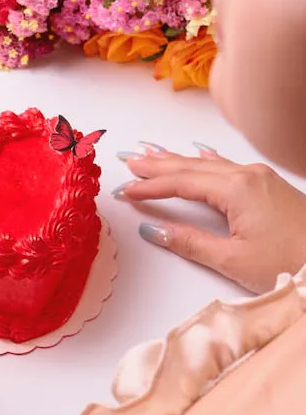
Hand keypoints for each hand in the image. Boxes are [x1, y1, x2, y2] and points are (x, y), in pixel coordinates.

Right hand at [115, 145, 305, 292]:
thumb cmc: (290, 262)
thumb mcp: (233, 259)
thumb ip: (189, 242)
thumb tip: (153, 230)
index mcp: (236, 189)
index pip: (181, 184)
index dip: (149, 187)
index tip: (124, 190)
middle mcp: (248, 175)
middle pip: (191, 166)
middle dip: (157, 164)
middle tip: (128, 159)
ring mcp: (261, 178)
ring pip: (208, 164)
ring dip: (177, 160)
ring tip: (151, 152)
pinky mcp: (270, 186)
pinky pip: (228, 165)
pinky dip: (206, 161)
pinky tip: (200, 153)